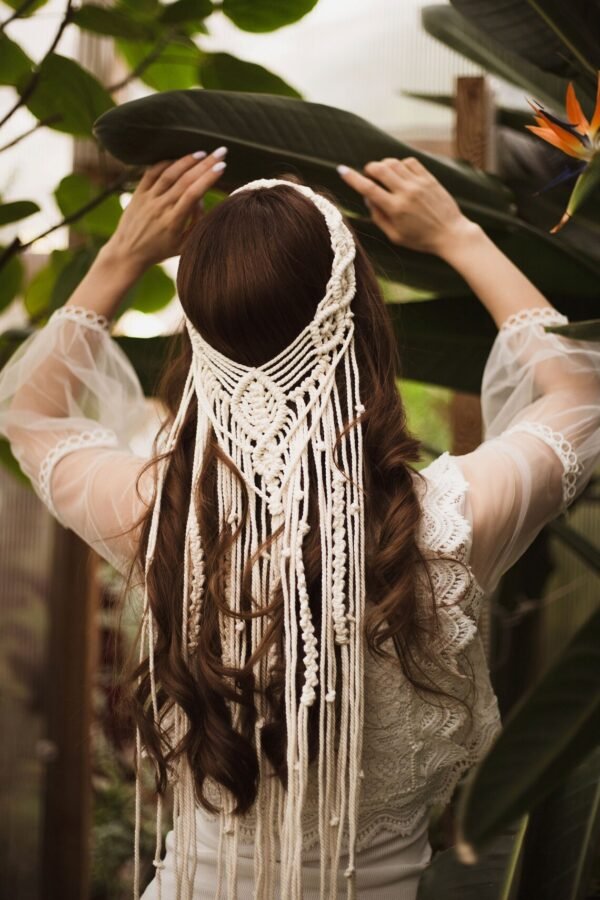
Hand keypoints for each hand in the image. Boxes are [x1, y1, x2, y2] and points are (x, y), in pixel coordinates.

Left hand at [102, 147, 227, 272]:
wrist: (127, 253)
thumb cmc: (159, 251)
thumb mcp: (183, 246)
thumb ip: (196, 224)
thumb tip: (201, 200)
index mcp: (173, 222)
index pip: (193, 194)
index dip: (208, 178)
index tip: (222, 167)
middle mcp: (160, 208)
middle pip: (185, 180)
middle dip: (205, 164)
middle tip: (220, 151)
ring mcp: (147, 199)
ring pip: (169, 173)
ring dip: (187, 160)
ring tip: (202, 153)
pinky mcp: (137, 194)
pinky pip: (152, 173)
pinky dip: (166, 163)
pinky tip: (178, 159)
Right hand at [337, 156, 475, 256]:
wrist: (451, 234)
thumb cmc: (421, 240)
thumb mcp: (395, 236)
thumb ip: (378, 217)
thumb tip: (367, 198)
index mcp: (395, 209)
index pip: (368, 188)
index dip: (352, 178)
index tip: (342, 170)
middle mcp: (406, 192)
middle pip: (380, 169)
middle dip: (369, 168)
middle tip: (368, 175)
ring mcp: (419, 183)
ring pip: (393, 162)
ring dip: (383, 165)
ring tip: (384, 175)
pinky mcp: (429, 178)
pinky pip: (409, 162)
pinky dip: (400, 164)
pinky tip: (400, 173)